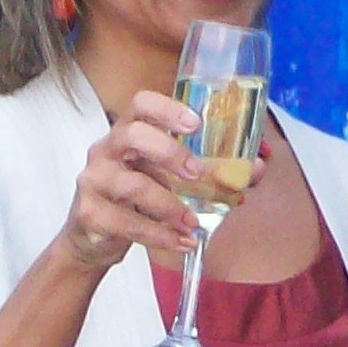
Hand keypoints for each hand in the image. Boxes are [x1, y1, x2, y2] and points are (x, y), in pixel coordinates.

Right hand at [50, 92, 247, 270]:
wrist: (94, 240)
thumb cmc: (137, 200)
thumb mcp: (168, 181)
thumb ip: (210, 172)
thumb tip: (257, 168)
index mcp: (127, 133)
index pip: (140, 104)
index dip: (167, 109)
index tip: (194, 124)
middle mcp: (106, 150)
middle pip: (133, 134)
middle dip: (169, 151)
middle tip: (197, 173)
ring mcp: (94, 181)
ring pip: (134, 185)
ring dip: (170, 206)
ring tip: (193, 223)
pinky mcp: (90, 213)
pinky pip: (128, 223)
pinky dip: (160, 235)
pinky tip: (182, 242)